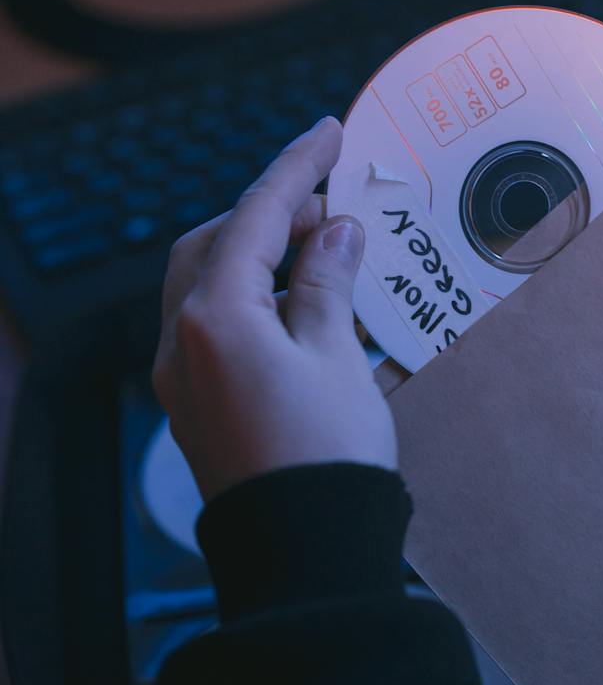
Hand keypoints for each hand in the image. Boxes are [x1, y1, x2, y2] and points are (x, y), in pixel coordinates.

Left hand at [154, 117, 396, 501]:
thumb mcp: (337, 355)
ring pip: (206, 283)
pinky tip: (302, 304)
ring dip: (258, 254)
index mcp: (215, 316)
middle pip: (213, 243)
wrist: (304, 551)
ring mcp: (183, 377)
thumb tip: (334, 231)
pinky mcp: (198, 405)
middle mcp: (183, 341)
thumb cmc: (326, 455)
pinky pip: (213, 325)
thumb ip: (329, 283)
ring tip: (323, 252)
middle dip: (268, 213)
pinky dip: (252, 296)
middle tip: (330, 205)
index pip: (255, 216)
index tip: (328, 133)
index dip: (296, 169)